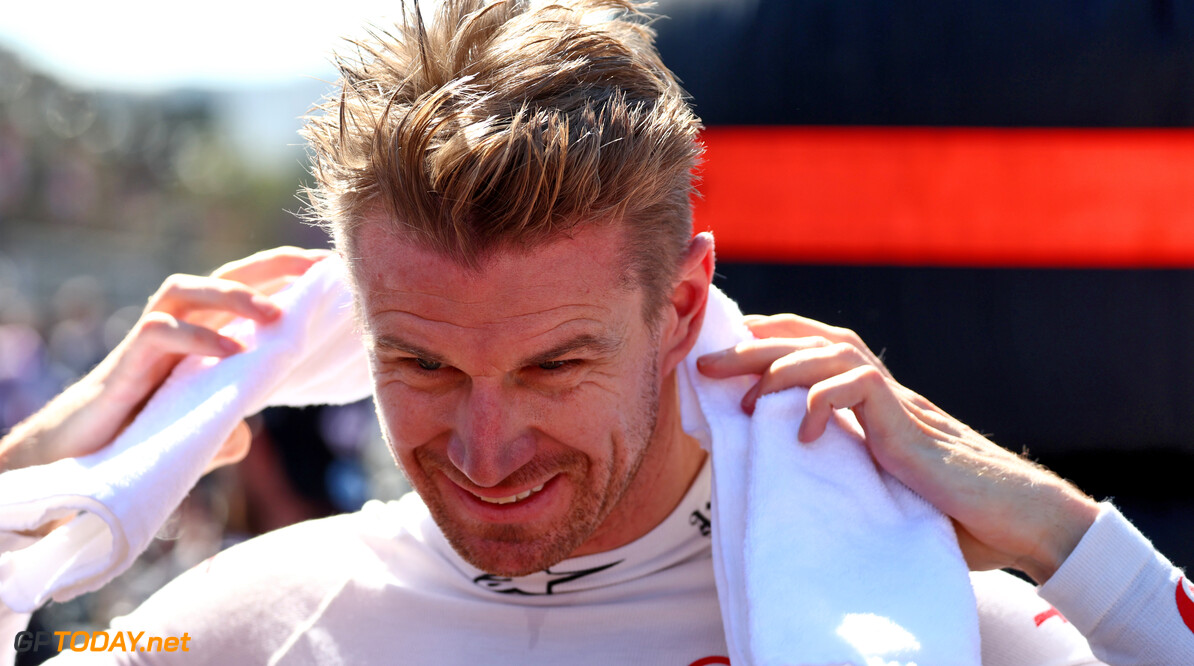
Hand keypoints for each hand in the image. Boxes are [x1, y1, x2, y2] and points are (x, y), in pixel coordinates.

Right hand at [0, 247, 328, 471]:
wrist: (78, 459)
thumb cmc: (138, 441)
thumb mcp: (193, 441)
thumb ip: (222, 435)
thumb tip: (243, 436)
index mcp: (200, 338)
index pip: (245, 292)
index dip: (284, 277)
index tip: (327, 270)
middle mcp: (175, 328)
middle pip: (223, 276)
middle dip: (270, 266)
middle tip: (315, 267)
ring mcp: (148, 340)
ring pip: (187, 290)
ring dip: (233, 295)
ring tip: (275, 315)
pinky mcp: (126, 362)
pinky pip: (162, 332)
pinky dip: (199, 337)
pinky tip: (232, 352)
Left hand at [696, 313, 1099, 582]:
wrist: (1011, 516)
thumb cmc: (943, 506)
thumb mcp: (873, 477)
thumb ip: (838, 458)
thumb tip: (779, 463)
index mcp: (866, 396)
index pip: (809, 347)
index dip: (764, 341)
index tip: (719, 350)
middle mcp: (878, 388)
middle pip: (810, 342)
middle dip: (753, 347)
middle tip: (705, 363)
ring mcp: (895, 401)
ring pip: (830, 354)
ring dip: (780, 368)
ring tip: (745, 398)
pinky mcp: (908, 422)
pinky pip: (860, 390)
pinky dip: (824, 403)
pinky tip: (803, 433)